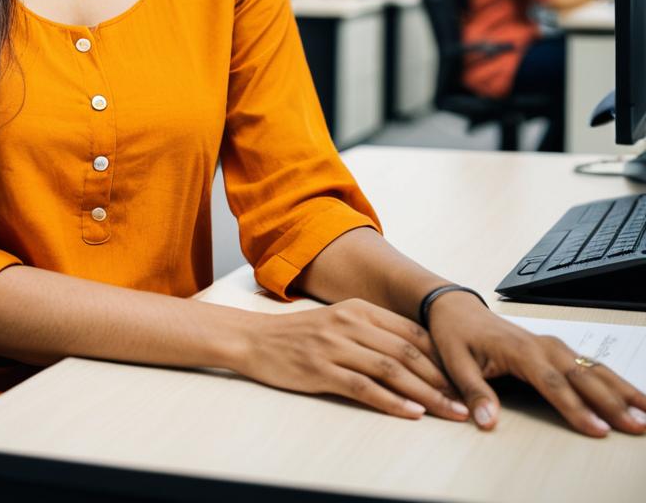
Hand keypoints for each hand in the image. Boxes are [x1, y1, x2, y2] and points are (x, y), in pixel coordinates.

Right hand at [239, 298, 471, 421]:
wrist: (255, 339)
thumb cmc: (300, 334)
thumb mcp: (338, 321)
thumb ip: (372, 332)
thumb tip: (416, 355)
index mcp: (358, 308)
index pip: (410, 331)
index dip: (441, 356)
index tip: (462, 378)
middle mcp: (349, 323)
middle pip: (407, 353)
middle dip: (442, 380)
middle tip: (465, 401)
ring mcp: (335, 346)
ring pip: (391, 370)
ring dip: (426, 394)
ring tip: (449, 412)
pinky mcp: (321, 370)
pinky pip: (364, 387)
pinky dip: (392, 401)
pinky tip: (412, 413)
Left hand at [427, 291, 645, 436]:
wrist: (456, 307)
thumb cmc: (455, 334)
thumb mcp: (455, 362)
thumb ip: (473, 392)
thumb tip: (486, 421)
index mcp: (518, 350)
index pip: (552, 383)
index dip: (576, 408)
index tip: (598, 429)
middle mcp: (540, 345)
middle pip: (582, 376)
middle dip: (612, 402)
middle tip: (637, 426)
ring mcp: (551, 345)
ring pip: (592, 368)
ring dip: (621, 390)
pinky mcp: (555, 348)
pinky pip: (589, 364)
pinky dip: (613, 380)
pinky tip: (632, 395)